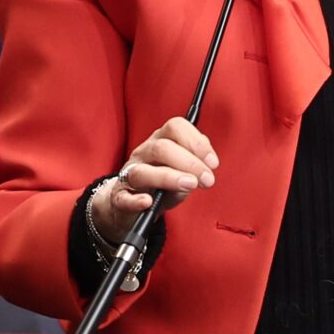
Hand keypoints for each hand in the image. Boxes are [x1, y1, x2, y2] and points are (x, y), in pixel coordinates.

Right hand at [90, 117, 218, 244]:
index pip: (175, 127)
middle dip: (190, 162)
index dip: (196, 142)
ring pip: (142, 171)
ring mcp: (128, 175)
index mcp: (160, 141)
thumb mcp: (181, 171)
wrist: (132, 206)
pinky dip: (135, 200)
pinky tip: (147, 202)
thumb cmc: (161, 186)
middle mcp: (143, 154)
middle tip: (207, 180)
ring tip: (190, 185)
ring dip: (169, 177)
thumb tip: (208, 162)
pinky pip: (124, 198)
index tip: (213, 163)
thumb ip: (194, 163)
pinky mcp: (120, 198)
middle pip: (162, 148)